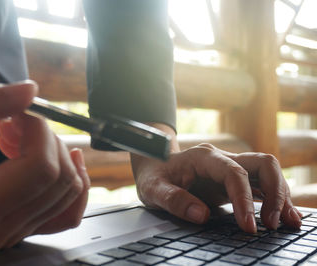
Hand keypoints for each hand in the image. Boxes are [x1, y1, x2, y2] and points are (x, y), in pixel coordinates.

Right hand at [0, 81, 89, 254]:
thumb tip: (29, 91)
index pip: (40, 169)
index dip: (38, 129)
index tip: (19, 113)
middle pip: (59, 178)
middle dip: (45, 139)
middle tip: (15, 123)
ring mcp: (11, 234)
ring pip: (69, 192)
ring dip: (54, 155)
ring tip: (21, 141)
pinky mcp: (21, 228)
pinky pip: (67, 213)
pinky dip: (71, 183)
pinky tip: (59, 159)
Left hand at [131, 124, 301, 233]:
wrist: (154, 163)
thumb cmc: (154, 175)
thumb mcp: (153, 189)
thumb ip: (173, 200)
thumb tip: (201, 215)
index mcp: (203, 158)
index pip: (234, 173)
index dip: (244, 199)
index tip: (247, 226)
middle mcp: (221, 159)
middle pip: (262, 164)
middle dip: (275, 192)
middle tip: (272, 223)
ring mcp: (229, 167)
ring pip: (267, 172)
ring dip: (281, 195)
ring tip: (287, 222)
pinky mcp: (232, 179)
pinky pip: (261, 184)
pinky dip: (274, 198)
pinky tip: (282, 216)